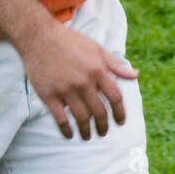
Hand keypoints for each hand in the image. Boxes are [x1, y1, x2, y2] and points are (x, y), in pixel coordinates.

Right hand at [19, 22, 139, 139]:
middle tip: (103, 132)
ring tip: (88, 136)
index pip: (115, 97)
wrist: (39, 37)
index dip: (120, 112)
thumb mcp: (97, 49)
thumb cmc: (70, 42)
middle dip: (103, 126)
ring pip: (81, 118)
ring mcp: (65, 89)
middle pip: (99, 111)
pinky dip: (66, 130)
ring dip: (86, 131)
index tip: (120, 122)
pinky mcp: (49, 95)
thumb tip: (136, 75)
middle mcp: (83, 82)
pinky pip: (60, 119)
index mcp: (98, 70)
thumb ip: (116, 65)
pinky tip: (70, 135)